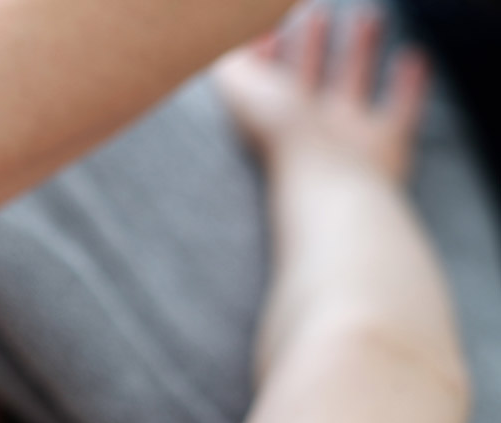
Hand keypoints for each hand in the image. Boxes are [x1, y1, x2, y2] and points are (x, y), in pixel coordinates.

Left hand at [215, 5, 427, 181]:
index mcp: (270, 111)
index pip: (265, 74)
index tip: (272, 27)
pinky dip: (409, 84)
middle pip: (306, 76)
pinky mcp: (384, 144)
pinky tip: (414, 57)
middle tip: (318, 13)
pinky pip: (400, 109)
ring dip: (359, 50)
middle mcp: (305, 123)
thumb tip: (244, 42)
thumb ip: (234, 61)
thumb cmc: (283, 133)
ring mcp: (345, 134)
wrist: (329, 180)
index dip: (264, 50)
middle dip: (310, 44)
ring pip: (353, 83)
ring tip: (369, 18)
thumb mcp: (241, 87)